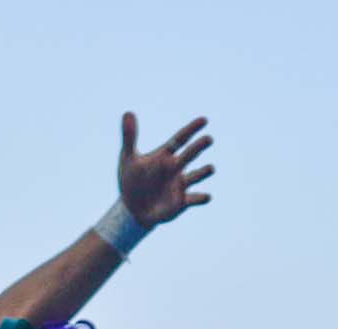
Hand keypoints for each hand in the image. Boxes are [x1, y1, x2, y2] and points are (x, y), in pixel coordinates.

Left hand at [117, 112, 214, 227]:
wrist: (132, 208)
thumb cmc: (132, 180)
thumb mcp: (128, 158)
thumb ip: (129, 136)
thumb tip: (127, 112)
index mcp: (165, 156)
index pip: (180, 139)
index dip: (191, 129)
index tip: (204, 119)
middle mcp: (175, 168)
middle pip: (189, 155)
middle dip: (198, 147)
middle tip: (208, 139)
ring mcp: (180, 185)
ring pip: (196, 176)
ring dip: (203, 172)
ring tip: (210, 168)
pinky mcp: (181, 202)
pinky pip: (194, 199)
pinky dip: (201, 198)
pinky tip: (206, 196)